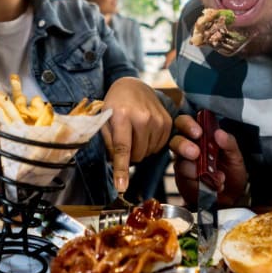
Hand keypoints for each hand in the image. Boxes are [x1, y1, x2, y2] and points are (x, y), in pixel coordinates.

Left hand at [100, 77, 171, 192]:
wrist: (132, 86)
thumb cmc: (115, 104)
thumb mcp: (104, 120)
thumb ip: (108, 142)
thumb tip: (115, 164)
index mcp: (122, 115)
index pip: (122, 148)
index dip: (121, 170)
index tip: (121, 186)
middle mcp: (143, 117)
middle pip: (137, 155)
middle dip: (129, 155)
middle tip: (124, 141)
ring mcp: (158, 119)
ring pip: (149, 153)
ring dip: (140, 149)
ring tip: (134, 132)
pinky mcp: (168, 122)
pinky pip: (159, 146)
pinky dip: (150, 145)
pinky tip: (144, 132)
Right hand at [169, 114, 248, 206]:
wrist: (231, 198)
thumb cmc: (231, 173)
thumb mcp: (235, 157)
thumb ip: (229, 144)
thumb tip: (219, 133)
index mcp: (201, 138)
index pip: (186, 123)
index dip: (188, 125)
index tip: (198, 132)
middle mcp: (188, 149)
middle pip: (175, 140)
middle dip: (183, 145)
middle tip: (196, 153)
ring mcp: (184, 166)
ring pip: (180, 163)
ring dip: (198, 170)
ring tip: (218, 177)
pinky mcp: (184, 182)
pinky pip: (187, 182)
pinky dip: (202, 184)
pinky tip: (214, 186)